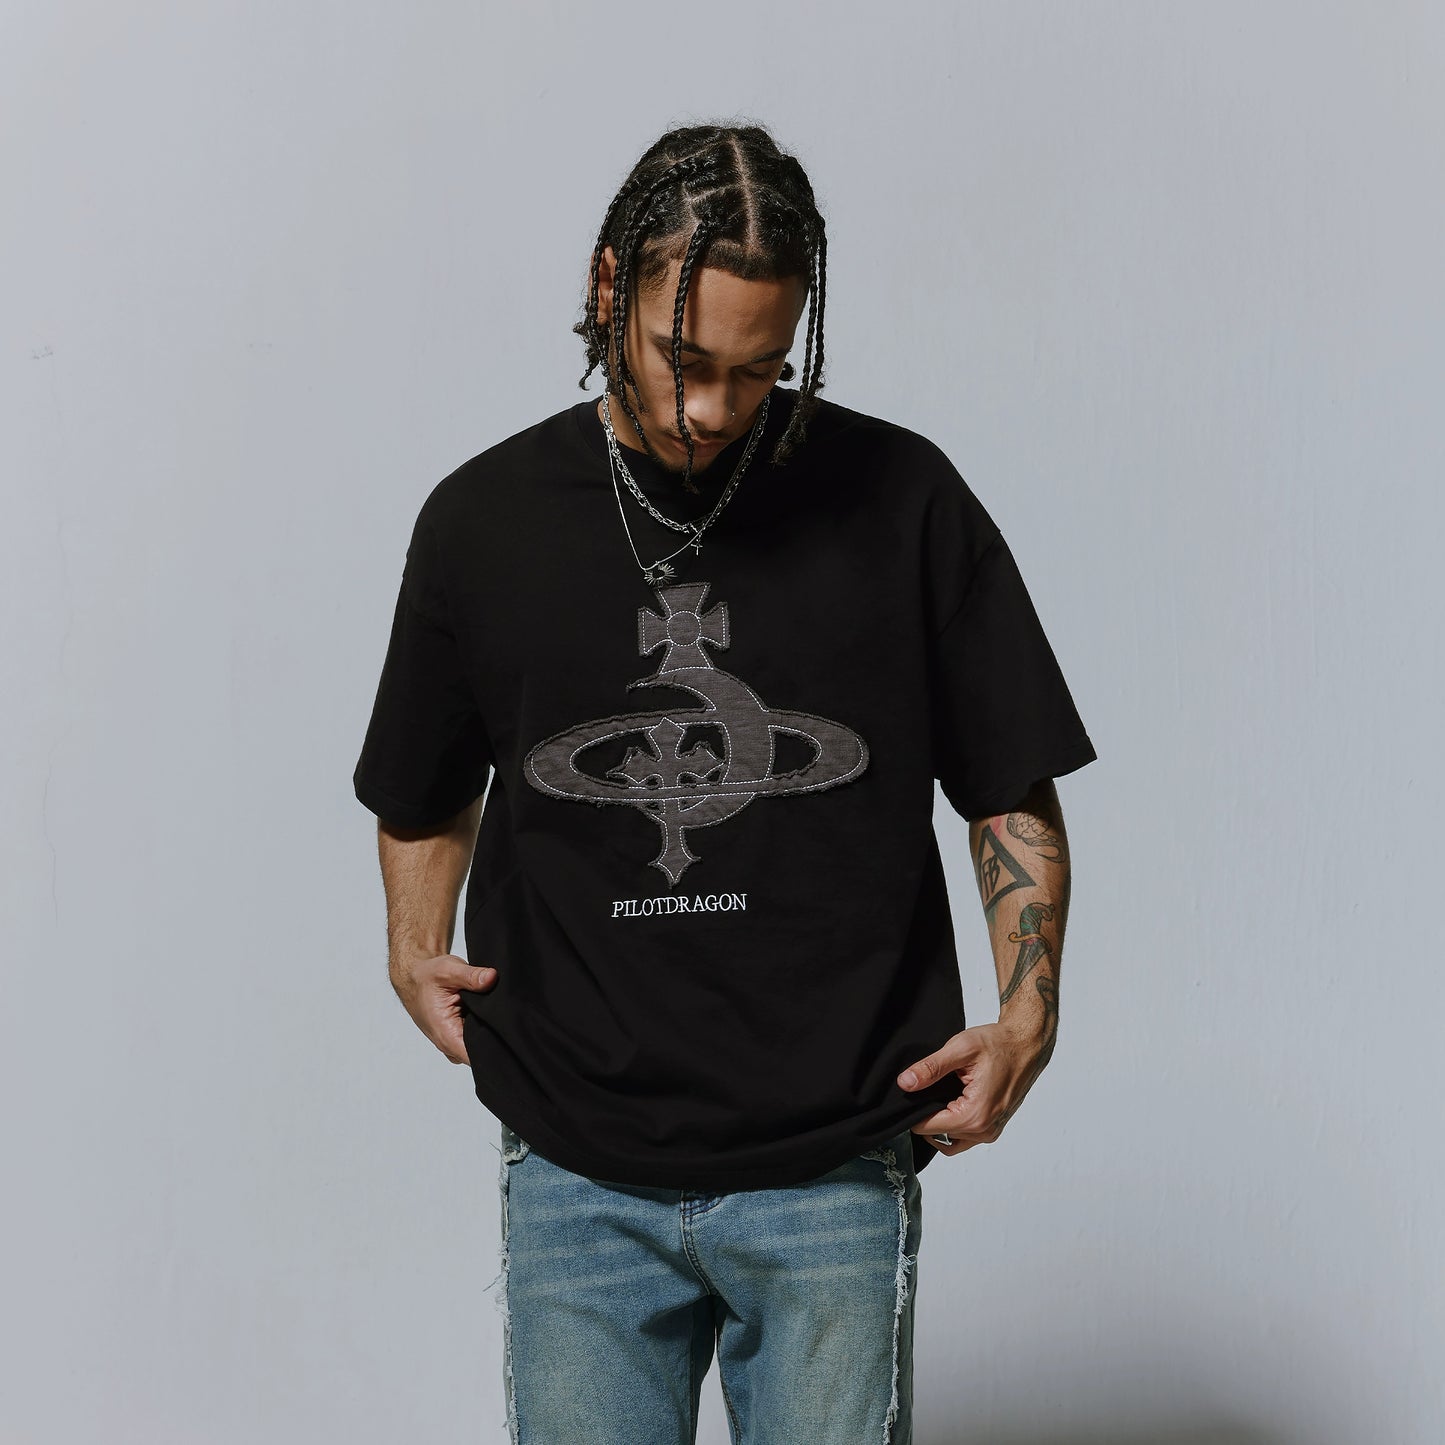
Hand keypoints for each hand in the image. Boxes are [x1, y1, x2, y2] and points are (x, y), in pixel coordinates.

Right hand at [389, 953, 497, 1065]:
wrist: (415, 979)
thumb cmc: (427, 976)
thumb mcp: (449, 970)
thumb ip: (471, 976)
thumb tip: (491, 978)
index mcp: (445, 1034)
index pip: (475, 1057)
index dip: (494, 1049)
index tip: (509, 1033)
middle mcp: (449, 1044)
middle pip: (480, 1054)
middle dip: (497, 1038)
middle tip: (506, 1016)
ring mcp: (452, 1043)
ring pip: (479, 1047)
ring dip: (489, 1032)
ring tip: (495, 1012)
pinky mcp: (457, 1037)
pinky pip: (475, 1039)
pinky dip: (484, 1027)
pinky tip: (487, 1013)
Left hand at [896, 1019, 1052, 1155]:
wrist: (1025, 1044)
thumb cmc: (999, 1044)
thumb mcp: (960, 1049)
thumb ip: (930, 1068)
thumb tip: (905, 1083)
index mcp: (975, 1115)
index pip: (927, 1127)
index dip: (914, 1109)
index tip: (913, 1091)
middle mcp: (984, 1130)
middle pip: (937, 1134)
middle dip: (926, 1113)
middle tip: (925, 1088)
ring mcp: (991, 1132)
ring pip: (950, 1140)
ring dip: (939, 1122)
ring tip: (938, 1094)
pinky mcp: (993, 1128)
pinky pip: (964, 1137)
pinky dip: (953, 1125)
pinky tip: (949, 1102)